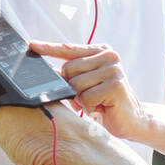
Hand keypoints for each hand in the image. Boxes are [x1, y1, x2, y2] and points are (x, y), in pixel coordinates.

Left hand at [27, 40, 146, 139]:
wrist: (133, 120)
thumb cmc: (106, 102)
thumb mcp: (86, 85)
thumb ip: (70, 75)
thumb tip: (48, 71)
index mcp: (100, 51)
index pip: (69, 48)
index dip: (49, 48)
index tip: (31, 44)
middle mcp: (109, 56)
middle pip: (68, 69)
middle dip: (73, 87)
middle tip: (89, 96)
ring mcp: (113, 69)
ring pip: (76, 84)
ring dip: (82, 99)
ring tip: (97, 101)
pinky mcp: (115, 85)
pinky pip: (86, 97)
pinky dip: (89, 107)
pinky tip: (102, 107)